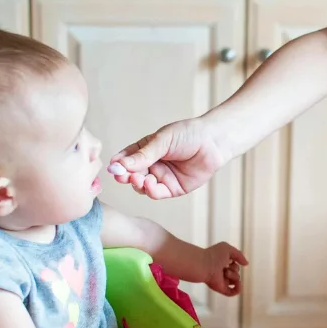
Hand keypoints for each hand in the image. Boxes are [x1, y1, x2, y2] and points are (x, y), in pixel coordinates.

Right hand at [108, 119, 225, 199]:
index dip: (118, 164)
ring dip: (137, 184)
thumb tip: (118, 164)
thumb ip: (142, 155)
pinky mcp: (173, 189)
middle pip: (131, 174)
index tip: (113, 167)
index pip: (126, 159)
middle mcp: (151, 165)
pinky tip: (150, 183)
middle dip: (125, 176)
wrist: (213, 142)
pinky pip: (157, 193)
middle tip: (122, 176)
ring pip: (142, 186)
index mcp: (145, 150)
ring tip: (138, 178)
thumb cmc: (188, 134)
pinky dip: (150, 191)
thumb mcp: (162, 141)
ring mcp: (162, 177)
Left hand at [203, 242, 247, 295]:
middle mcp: (222, 272)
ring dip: (233, 275)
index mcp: (222, 263)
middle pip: (236, 272)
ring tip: (224, 272)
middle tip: (225, 266)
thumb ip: (239, 255)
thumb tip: (246, 264)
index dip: (234, 261)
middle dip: (234, 268)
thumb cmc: (214, 255)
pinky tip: (238, 283)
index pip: (234, 264)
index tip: (228, 259)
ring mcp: (222, 281)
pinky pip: (232, 292)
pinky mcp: (221, 288)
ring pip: (236, 280)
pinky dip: (238, 288)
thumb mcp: (228, 249)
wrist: (204, 265)